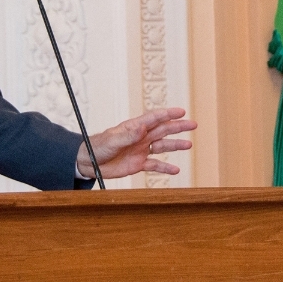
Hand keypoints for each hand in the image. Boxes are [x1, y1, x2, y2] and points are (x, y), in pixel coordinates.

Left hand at [77, 107, 196, 179]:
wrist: (89, 162)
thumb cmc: (98, 146)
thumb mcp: (112, 140)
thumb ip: (128, 135)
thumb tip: (142, 128)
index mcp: (134, 127)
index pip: (154, 118)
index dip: (168, 114)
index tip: (181, 112)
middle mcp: (141, 137)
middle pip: (163, 130)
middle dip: (178, 127)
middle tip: (193, 124)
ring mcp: (141, 150)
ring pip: (162, 146)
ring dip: (175, 145)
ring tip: (188, 145)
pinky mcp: (138, 163)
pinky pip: (155, 165)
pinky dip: (165, 167)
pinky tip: (175, 170)